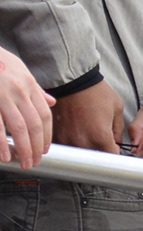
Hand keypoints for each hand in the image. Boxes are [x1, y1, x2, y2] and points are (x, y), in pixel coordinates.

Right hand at [0, 49, 52, 169]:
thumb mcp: (18, 68)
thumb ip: (34, 88)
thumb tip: (51, 102)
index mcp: (28, 85)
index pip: (45, 116)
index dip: (47, 136)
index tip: (44, 149)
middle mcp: (18, 90)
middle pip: (34, 125)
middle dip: (36, 147)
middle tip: (34, 162)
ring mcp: (2, 95)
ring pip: (18, 128)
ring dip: (23, 149)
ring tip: (23, 162)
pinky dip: (1, 143)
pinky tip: (4, 155)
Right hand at [51, 80, 125, 153]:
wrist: (70, 80)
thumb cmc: (95, 92)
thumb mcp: (117, 109)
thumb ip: (118, 131)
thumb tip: (117, 143)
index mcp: (100, 138)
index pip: (111, 158)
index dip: (115, 155)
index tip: (115, 150)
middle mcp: (82, 142)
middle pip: (95, 160)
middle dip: (101, 153)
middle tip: (103, 142)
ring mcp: (67, 140)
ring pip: (80, 155)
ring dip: (86, 150)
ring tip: (88, 135)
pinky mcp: (56, 136)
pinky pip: (67, 148)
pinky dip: (73, 144)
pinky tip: (77, 133)